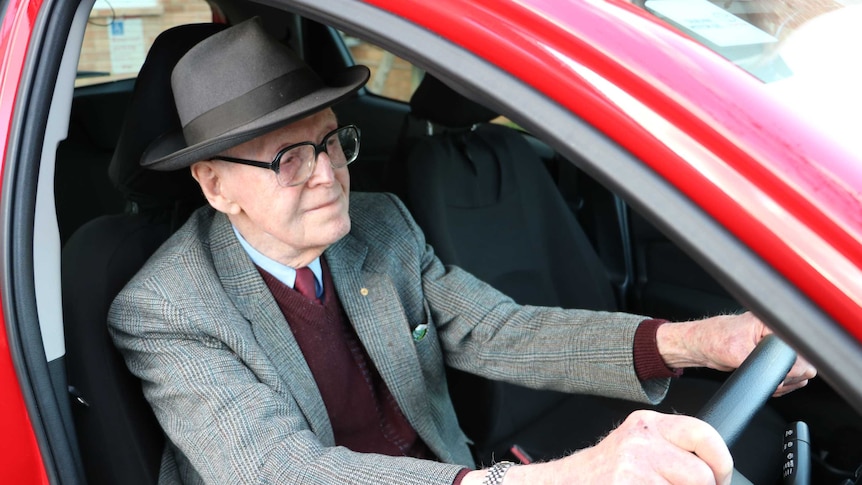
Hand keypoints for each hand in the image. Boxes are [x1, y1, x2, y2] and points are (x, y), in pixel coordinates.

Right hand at [461, 410, 731, 483]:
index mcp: (646, 423)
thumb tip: (713, 466)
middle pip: (701, 475)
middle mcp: (639, 440)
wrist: (561, 484)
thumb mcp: (635, 447)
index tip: (721, 476)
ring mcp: (632, 468)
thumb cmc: (600, 473)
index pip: (703, 433)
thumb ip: (670, 448)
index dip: (721, 461)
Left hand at [657, 312, 816, 395]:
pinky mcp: (771, 356)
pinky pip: (787, 375)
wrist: (700, 344)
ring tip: (767, 381)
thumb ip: (767, 364)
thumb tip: (795, 373)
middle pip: (804, 361)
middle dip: (791, 377)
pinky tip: (767, 384)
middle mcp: (778, 331)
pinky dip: (779, 384)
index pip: (801, 347)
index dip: (796, 366)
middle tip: (773, 381)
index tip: (783, 376)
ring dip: (786, 382)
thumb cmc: (713, 340)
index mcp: (772, 322)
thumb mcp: (739, 353)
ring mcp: (776, 345)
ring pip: (797, 371)